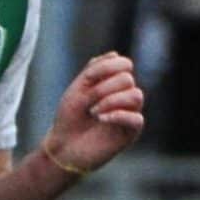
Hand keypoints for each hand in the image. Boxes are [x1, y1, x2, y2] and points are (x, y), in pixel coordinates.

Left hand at [44, 52, 145, 174]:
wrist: (63, 146)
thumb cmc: (69, 118)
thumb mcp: (78, 88)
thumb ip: (95, 70)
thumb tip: (115, 54)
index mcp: (113, 84)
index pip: (124, 64)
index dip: (108, 67)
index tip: (87, 78)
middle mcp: (124, 96)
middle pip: (128, 79)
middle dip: (104, 88)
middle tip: (87, 102)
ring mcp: (130, 113)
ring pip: (136, 95)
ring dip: (111, 101)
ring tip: (93, 112)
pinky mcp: (130, 132)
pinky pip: (136, 118)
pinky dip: (118, 115)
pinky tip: (101, 119)